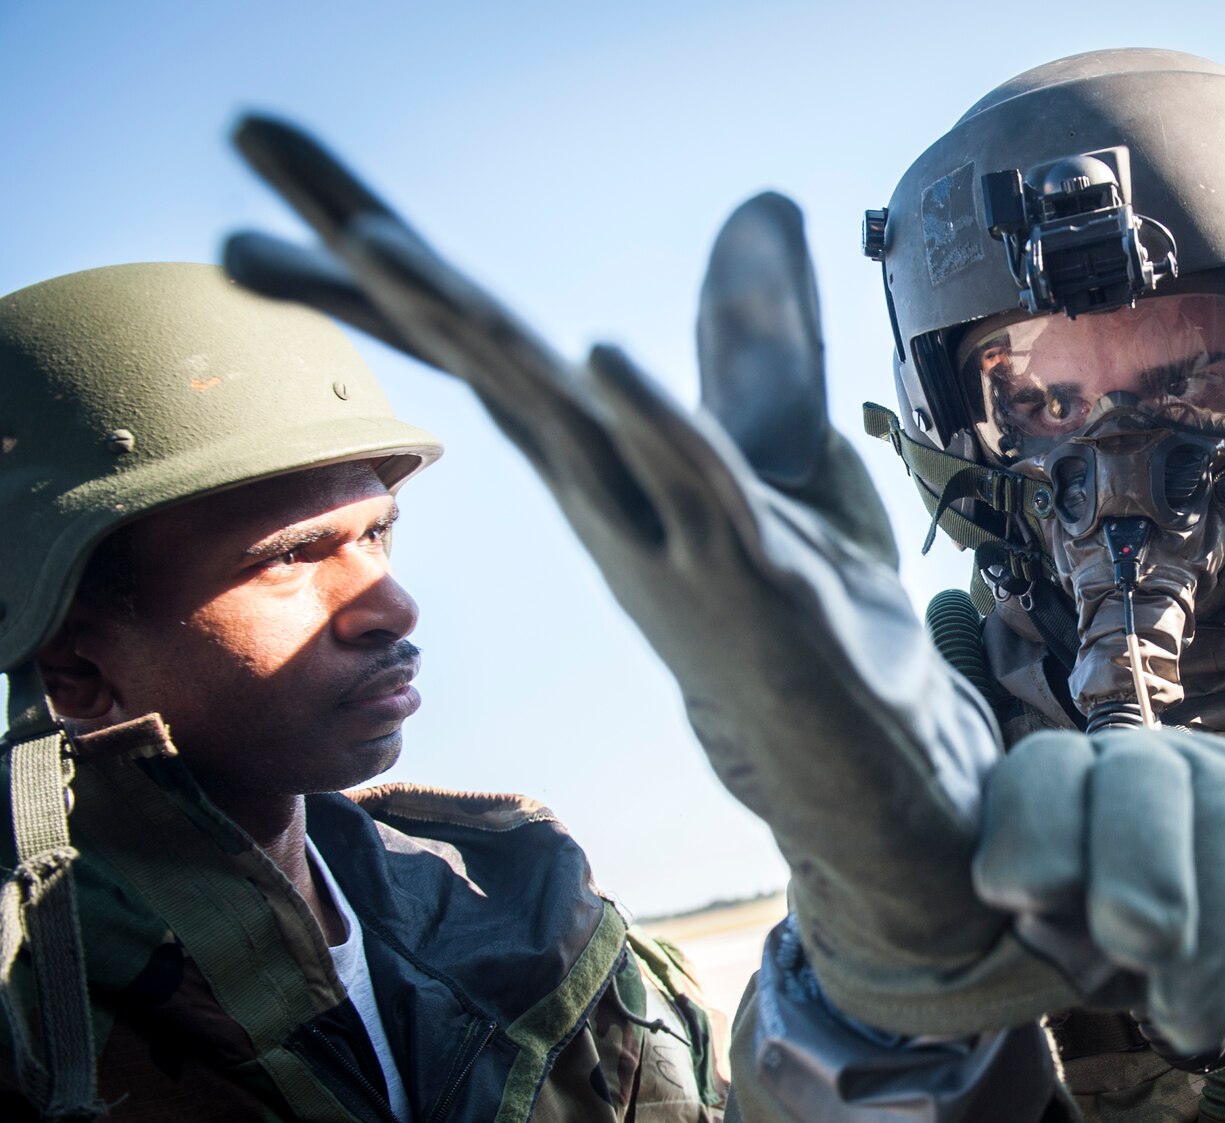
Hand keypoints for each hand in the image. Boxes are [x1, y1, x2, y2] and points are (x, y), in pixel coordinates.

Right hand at [223, 116, 1059, 1033]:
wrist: (859, 765)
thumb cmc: (813, 605)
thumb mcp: (780, 449)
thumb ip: (752, 339)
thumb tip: (759, 203)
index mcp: (595, 457)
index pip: (472, 333)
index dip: (368, 249)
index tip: (258, 158)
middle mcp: (605, 494)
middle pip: (478, 351)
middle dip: (363, 252)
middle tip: (249, 138)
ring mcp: (668, 542)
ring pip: (559, 424)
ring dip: (477, 335)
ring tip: (382, 246)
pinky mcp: (755, 583)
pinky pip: (701, 493)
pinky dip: (656, 429)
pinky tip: (600, 359)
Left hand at [973, 728, 1224, 1051]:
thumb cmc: (1125, 922)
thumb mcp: (1074, 931)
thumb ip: (1053, 928)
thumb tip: (1045, 923)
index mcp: (1071, 774)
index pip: (1043, 773)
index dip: (1036, 833)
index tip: (1031, 898)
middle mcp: (1157, 758)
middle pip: (1144, 790)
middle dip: (1141, 879)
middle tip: (1143, 954)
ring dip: (1215, 964)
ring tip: (1194, 1024)